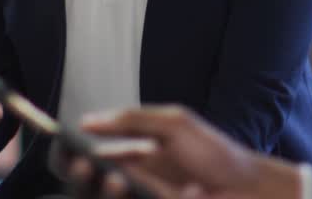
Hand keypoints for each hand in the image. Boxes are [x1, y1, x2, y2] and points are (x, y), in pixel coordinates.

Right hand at [65, 105, 303, 198]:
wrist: (248, 187)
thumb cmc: (215, 154)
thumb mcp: (173, 126)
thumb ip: (133, 121)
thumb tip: (87, 121)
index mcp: (135, 155)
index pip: (91, 157)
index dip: (72, 156)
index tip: (63, 148)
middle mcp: (135, 181)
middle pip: (92, 184)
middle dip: (83, 176)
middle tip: (86, 166)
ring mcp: (144, 197)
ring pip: (110, 196)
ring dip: (108, 191)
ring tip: (116, 180)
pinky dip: (138, 194)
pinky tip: (179, 189)